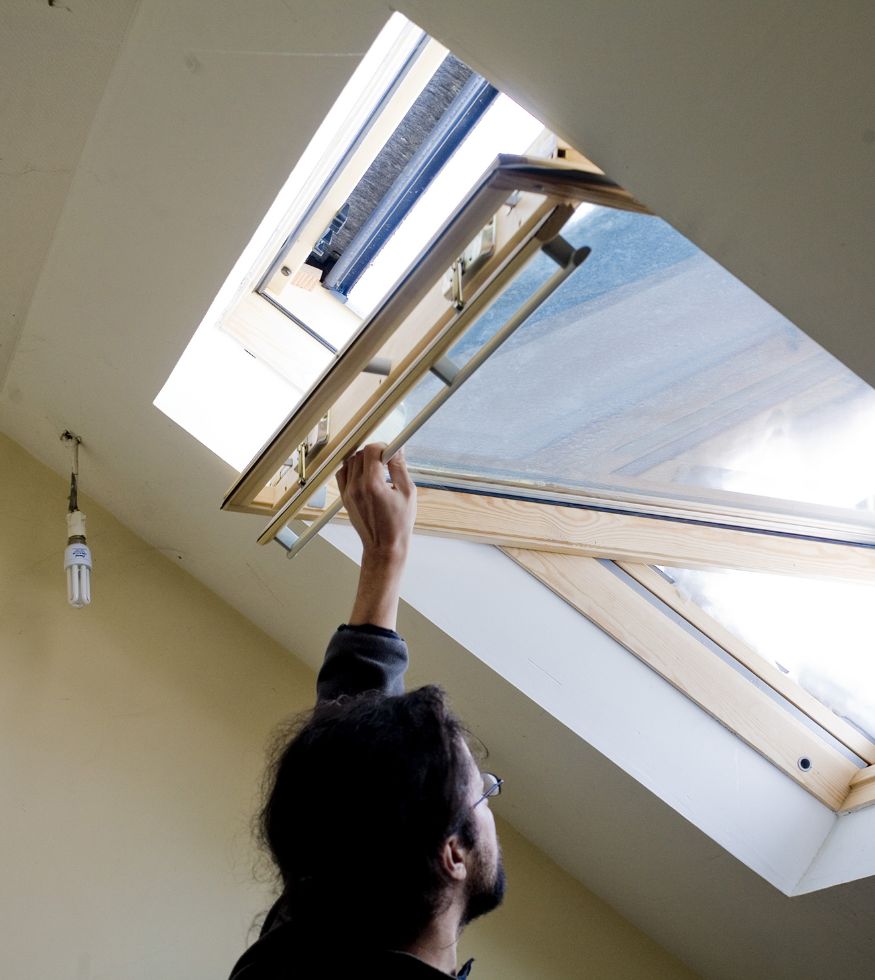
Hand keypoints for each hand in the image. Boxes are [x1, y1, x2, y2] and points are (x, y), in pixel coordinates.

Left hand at [337, 443, 416, 560]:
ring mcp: (348, 492)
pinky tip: (364, 474)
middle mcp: (357, 487)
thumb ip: (400, 468)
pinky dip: (351, 469)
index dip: (383, 446)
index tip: (391, 451)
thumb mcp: (408, 493)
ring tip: (377, 468)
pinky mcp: (344, 498)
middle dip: (375, 452)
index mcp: (373, 485)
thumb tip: (397, 450)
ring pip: (350, 462)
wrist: (384, 547)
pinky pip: (342, 474)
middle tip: (387, 460)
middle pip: (360, 454)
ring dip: (363, 459)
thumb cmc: (398, 524)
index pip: (372, 451)